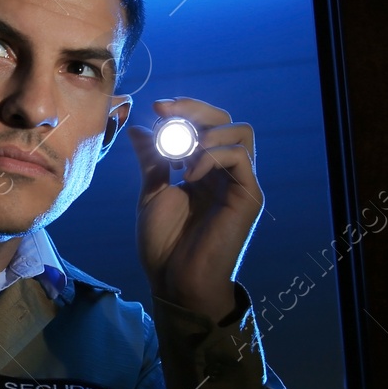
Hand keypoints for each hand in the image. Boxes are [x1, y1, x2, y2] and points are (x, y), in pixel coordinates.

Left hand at [125, 97, 262, 320]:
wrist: (175, 281)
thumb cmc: (164, 245)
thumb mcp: (152, 193)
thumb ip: (151, 160)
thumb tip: (138, 128)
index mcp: (205, 171)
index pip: (207, 125)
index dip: (185, 110)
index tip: (156, 107)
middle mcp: (226, 174)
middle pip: (227, 121)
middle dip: (195, 110)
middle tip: (166, 113)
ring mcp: (240, 184)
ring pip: (242, 133)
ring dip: (206, 133)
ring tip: (179, 153)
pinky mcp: (249, 197)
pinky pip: (239, 157)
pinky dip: (212, 156)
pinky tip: (188, 174)